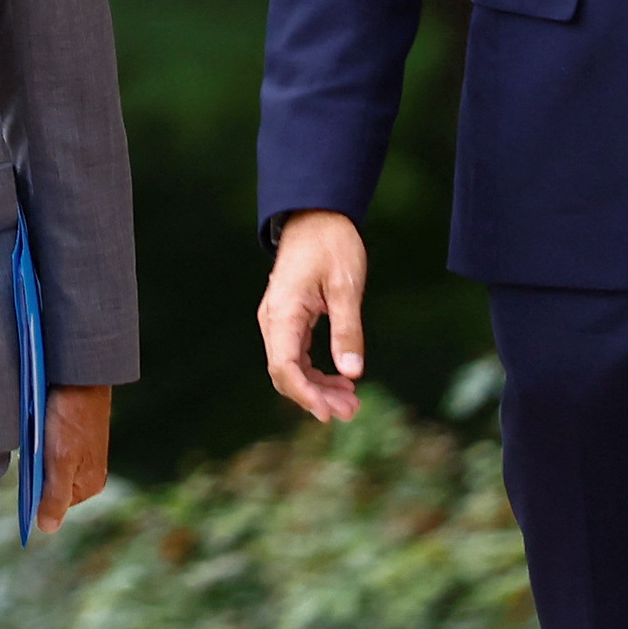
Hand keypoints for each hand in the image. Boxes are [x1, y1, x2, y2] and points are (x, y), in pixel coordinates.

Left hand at [35, 384, 112, 533]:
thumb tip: (47, 528)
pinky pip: (50, 448)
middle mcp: (88, 473)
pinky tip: (35, 427)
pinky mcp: (74, 437)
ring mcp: (82, 455)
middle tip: (30, 449)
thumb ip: (54, 495)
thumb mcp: (59, 459)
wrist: (80, 373)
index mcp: (88, 484)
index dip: (34, 490)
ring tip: (33, 436)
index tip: (26, 468)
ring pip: (47, 466)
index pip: (52, 505)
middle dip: (35, 471)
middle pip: (49, 485)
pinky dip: (40, 442)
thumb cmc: (72, 416)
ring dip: (36, 455)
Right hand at [259, 209, 365, 422]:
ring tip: (351, 401)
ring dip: (318, 388)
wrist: (316, 215)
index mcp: (283, 313)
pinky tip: (341, 379)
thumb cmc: (331, 244)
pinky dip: (316, 372)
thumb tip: (352, 373)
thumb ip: (347, 330)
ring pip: (291, 367)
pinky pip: (296, 355)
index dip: (305, 395)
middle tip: (352, 411)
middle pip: (286, 373)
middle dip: (316, 397)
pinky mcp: (289, 319)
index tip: (329, 413)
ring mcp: (279, 320)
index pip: (285, 367)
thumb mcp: (346, 286)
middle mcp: (274, 320)